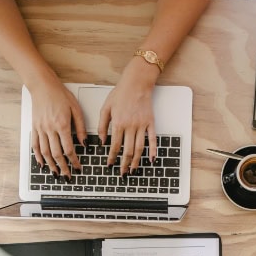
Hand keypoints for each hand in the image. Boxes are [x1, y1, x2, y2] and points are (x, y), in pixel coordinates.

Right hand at [30, 75, 85, 176]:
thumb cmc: (60, 95)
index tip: (78, 167)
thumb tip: (85, 143)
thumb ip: (81, 128)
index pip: (69, 149)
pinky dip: (38, 156)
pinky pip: (35, 145)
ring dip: (51, 165)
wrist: (42, 86)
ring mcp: (40, 129)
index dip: (74, 161)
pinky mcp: (34, 127)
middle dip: (63, 167)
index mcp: (62, 125)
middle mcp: (50, 129)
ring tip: (56, 174)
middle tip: (68, 176)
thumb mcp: (76, 109)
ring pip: (45, 152)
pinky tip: (42, 163)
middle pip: (56, 154)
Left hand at [99, 58, 157, 175]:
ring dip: (136, 161)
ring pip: (140, 148)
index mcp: (118, 123)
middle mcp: (131, 126)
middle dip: (124, 164)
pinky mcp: (151, 123)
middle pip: (128, 150)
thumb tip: (102, 141)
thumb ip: (102, 125)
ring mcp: (142, 126)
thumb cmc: (120, 93)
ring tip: (133, 170)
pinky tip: (152, 160)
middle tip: (122, 173)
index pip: (115, 145)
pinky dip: (153, 151)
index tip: (110, 164)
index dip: (112, 157)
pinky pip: (153, 140)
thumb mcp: (105, 108)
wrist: (137, 83)